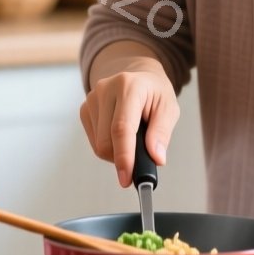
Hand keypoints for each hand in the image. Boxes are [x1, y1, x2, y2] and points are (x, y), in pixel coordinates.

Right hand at [79, 58, 179, 186]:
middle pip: (106, 142)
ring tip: (132, 139)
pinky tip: (119, 135)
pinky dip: (108, 146)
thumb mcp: (169, 108)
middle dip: (123, 158)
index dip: (124, 156)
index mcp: (128, 86)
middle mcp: (105, 90)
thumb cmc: (154, 93)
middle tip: (140, 157)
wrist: (138, 76)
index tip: (127, 178)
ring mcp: (91, 99)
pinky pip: (94, 142)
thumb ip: (162, 133)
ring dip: (116, 153)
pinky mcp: (84, 109)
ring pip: (99, 145)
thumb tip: (156, 158)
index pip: (121, 128)